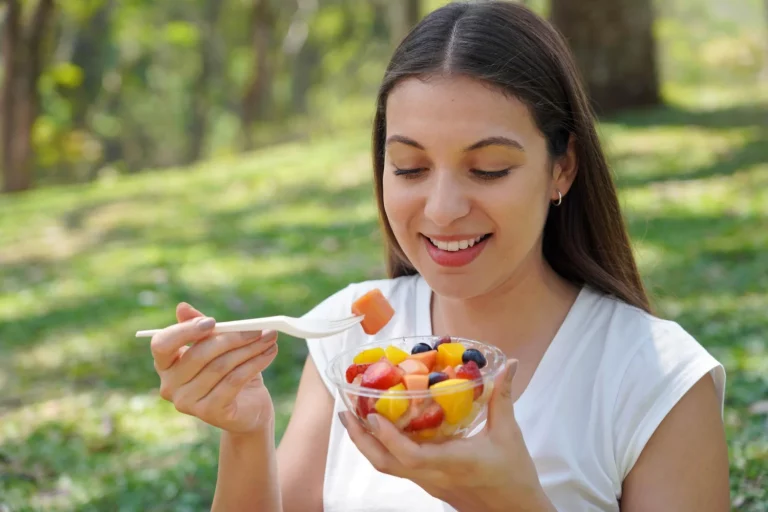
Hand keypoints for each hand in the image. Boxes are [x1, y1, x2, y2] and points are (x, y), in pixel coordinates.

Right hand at [150, 302, 278, 433]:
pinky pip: (234, 380)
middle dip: (232, 337)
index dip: (185, 331)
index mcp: (166, 364)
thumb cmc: (230, 370)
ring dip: (250, 348)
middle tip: (258, 328)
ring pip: (221, 366)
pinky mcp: (209, 412)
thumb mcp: (217, 345)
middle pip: (199, 354)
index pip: (162, 344)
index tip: (212, 322)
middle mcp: (170, 385)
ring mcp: (188, 402)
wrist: (249, 407)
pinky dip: (255, 363)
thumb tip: (181, 307)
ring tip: (270, 337)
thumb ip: (201, 327)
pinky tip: (270, 352)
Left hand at [339, 360, 553, 511]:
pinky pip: (399, 467)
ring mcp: (429, 483)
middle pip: (385, 464)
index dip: (387, 437)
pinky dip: (383, 448)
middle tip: (345, 412)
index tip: (372, 415)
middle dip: (360, 439)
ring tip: (355, 418)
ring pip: (388, 467)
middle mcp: (434, 475)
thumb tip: (510, 365)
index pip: (411, 456)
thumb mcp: (509, 433)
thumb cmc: (513, 474)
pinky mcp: (429, 485)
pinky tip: (382, 430)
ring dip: (367, 444)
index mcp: (452, 462)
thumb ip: (503, 397)